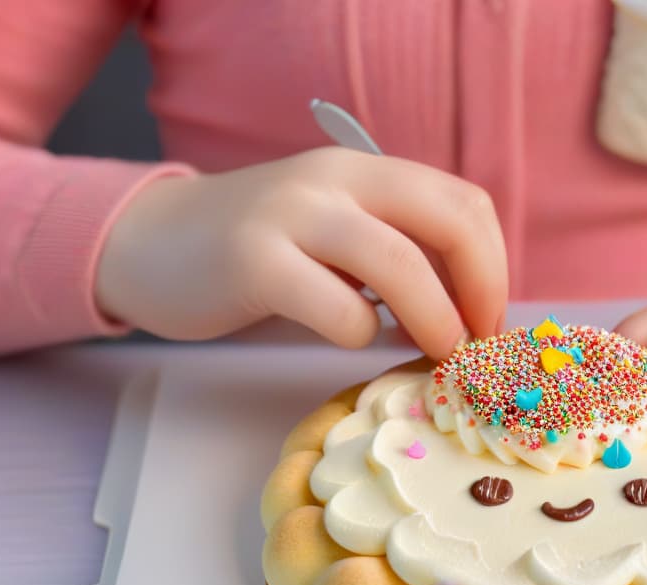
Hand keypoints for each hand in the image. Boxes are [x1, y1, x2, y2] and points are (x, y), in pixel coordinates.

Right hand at [95, 148, 507, 358]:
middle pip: (449, 220)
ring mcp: (294, 214)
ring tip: (439, 353)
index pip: (464, 202)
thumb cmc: (260, 252)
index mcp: (367, 170)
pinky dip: (361, 335)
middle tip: (478, 342)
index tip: (489, 318)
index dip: (494, 265)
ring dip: (437, 319)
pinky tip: (348, 335)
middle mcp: (337, 178)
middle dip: (484, 288)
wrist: (152, 244)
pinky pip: (340, 309)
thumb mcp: (336, 231)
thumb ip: (397, 251)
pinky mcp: (254, 261)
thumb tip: (466, 311)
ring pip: (401, 263)